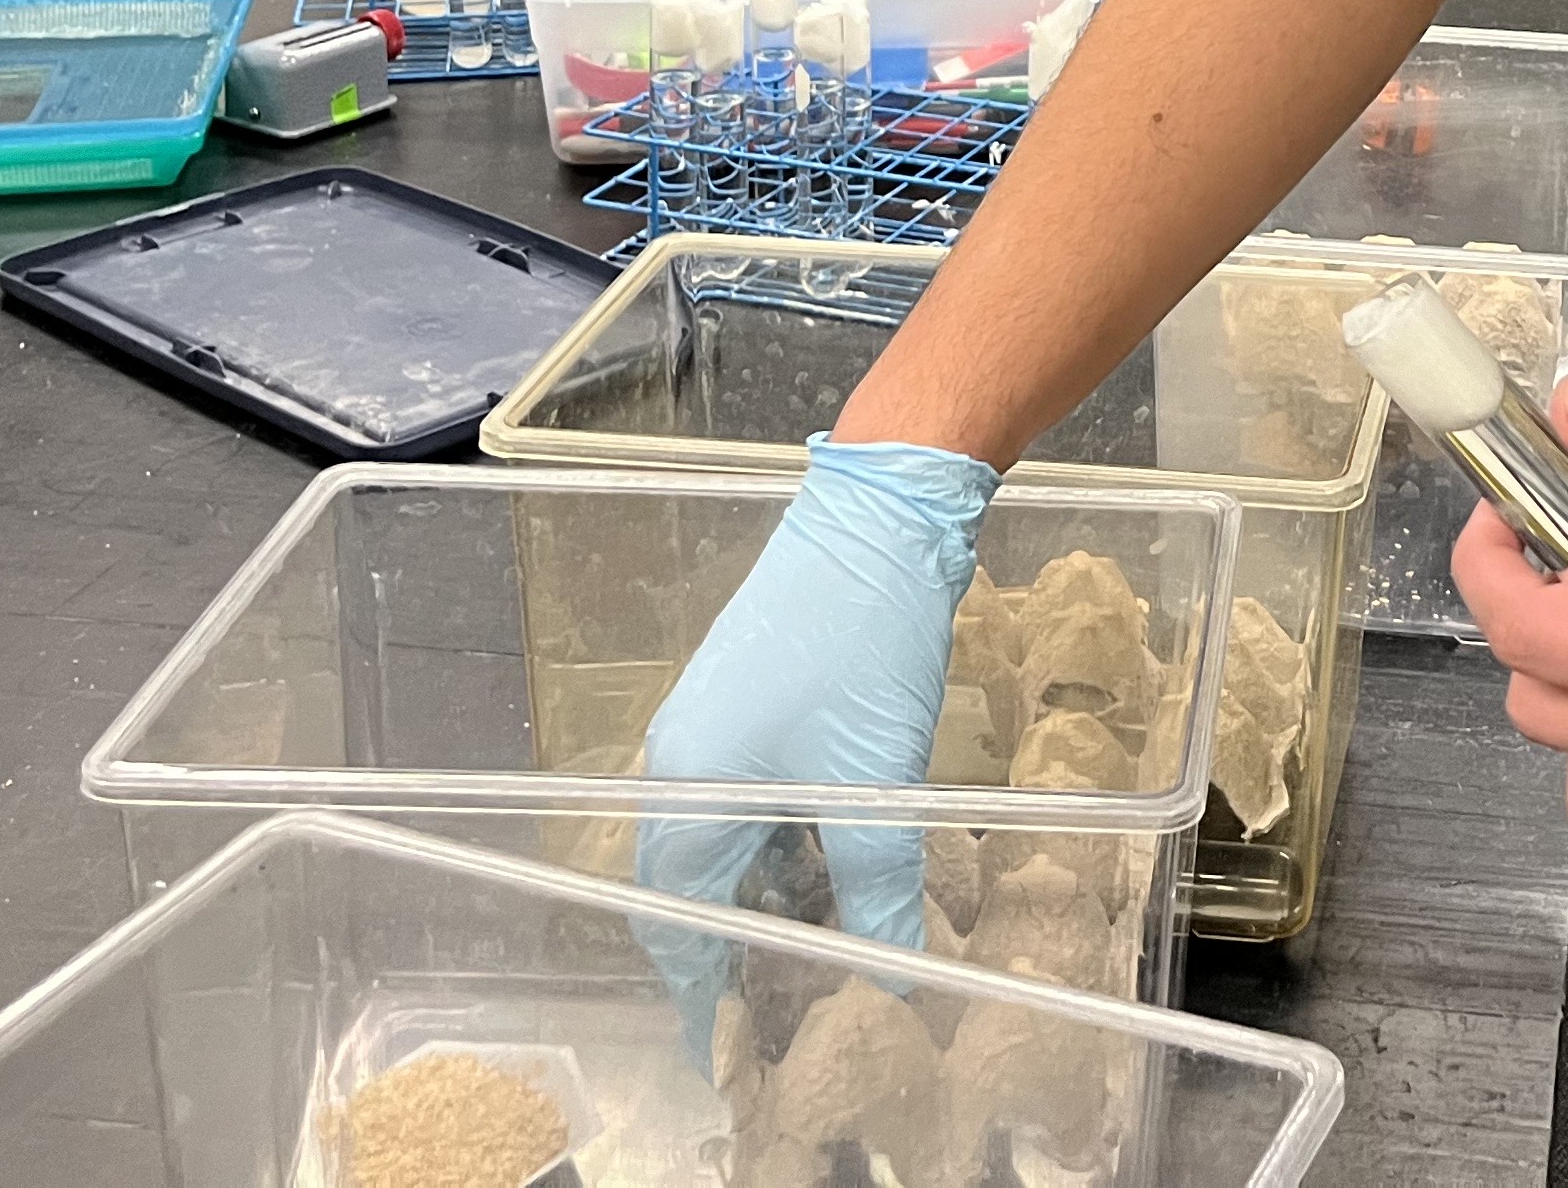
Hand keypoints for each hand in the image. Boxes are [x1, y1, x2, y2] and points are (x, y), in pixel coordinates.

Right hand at [637, 435, 995, 1003]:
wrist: (881, 517)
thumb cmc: (862, 644)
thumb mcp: (874, 785)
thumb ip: (877, 889)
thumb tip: (890, 971)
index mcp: (690, 788)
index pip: (677, 921)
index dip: (705, 991)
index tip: (732, 1050)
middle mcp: (684, 760)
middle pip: (694, 885)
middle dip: (738, 948)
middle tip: (788, 1007)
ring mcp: (716, 723)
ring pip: (729, 840)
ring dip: (769, 894)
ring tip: (825, 945)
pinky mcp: (754, 696)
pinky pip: (753, 796)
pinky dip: (786, 842)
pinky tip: (839, 865)